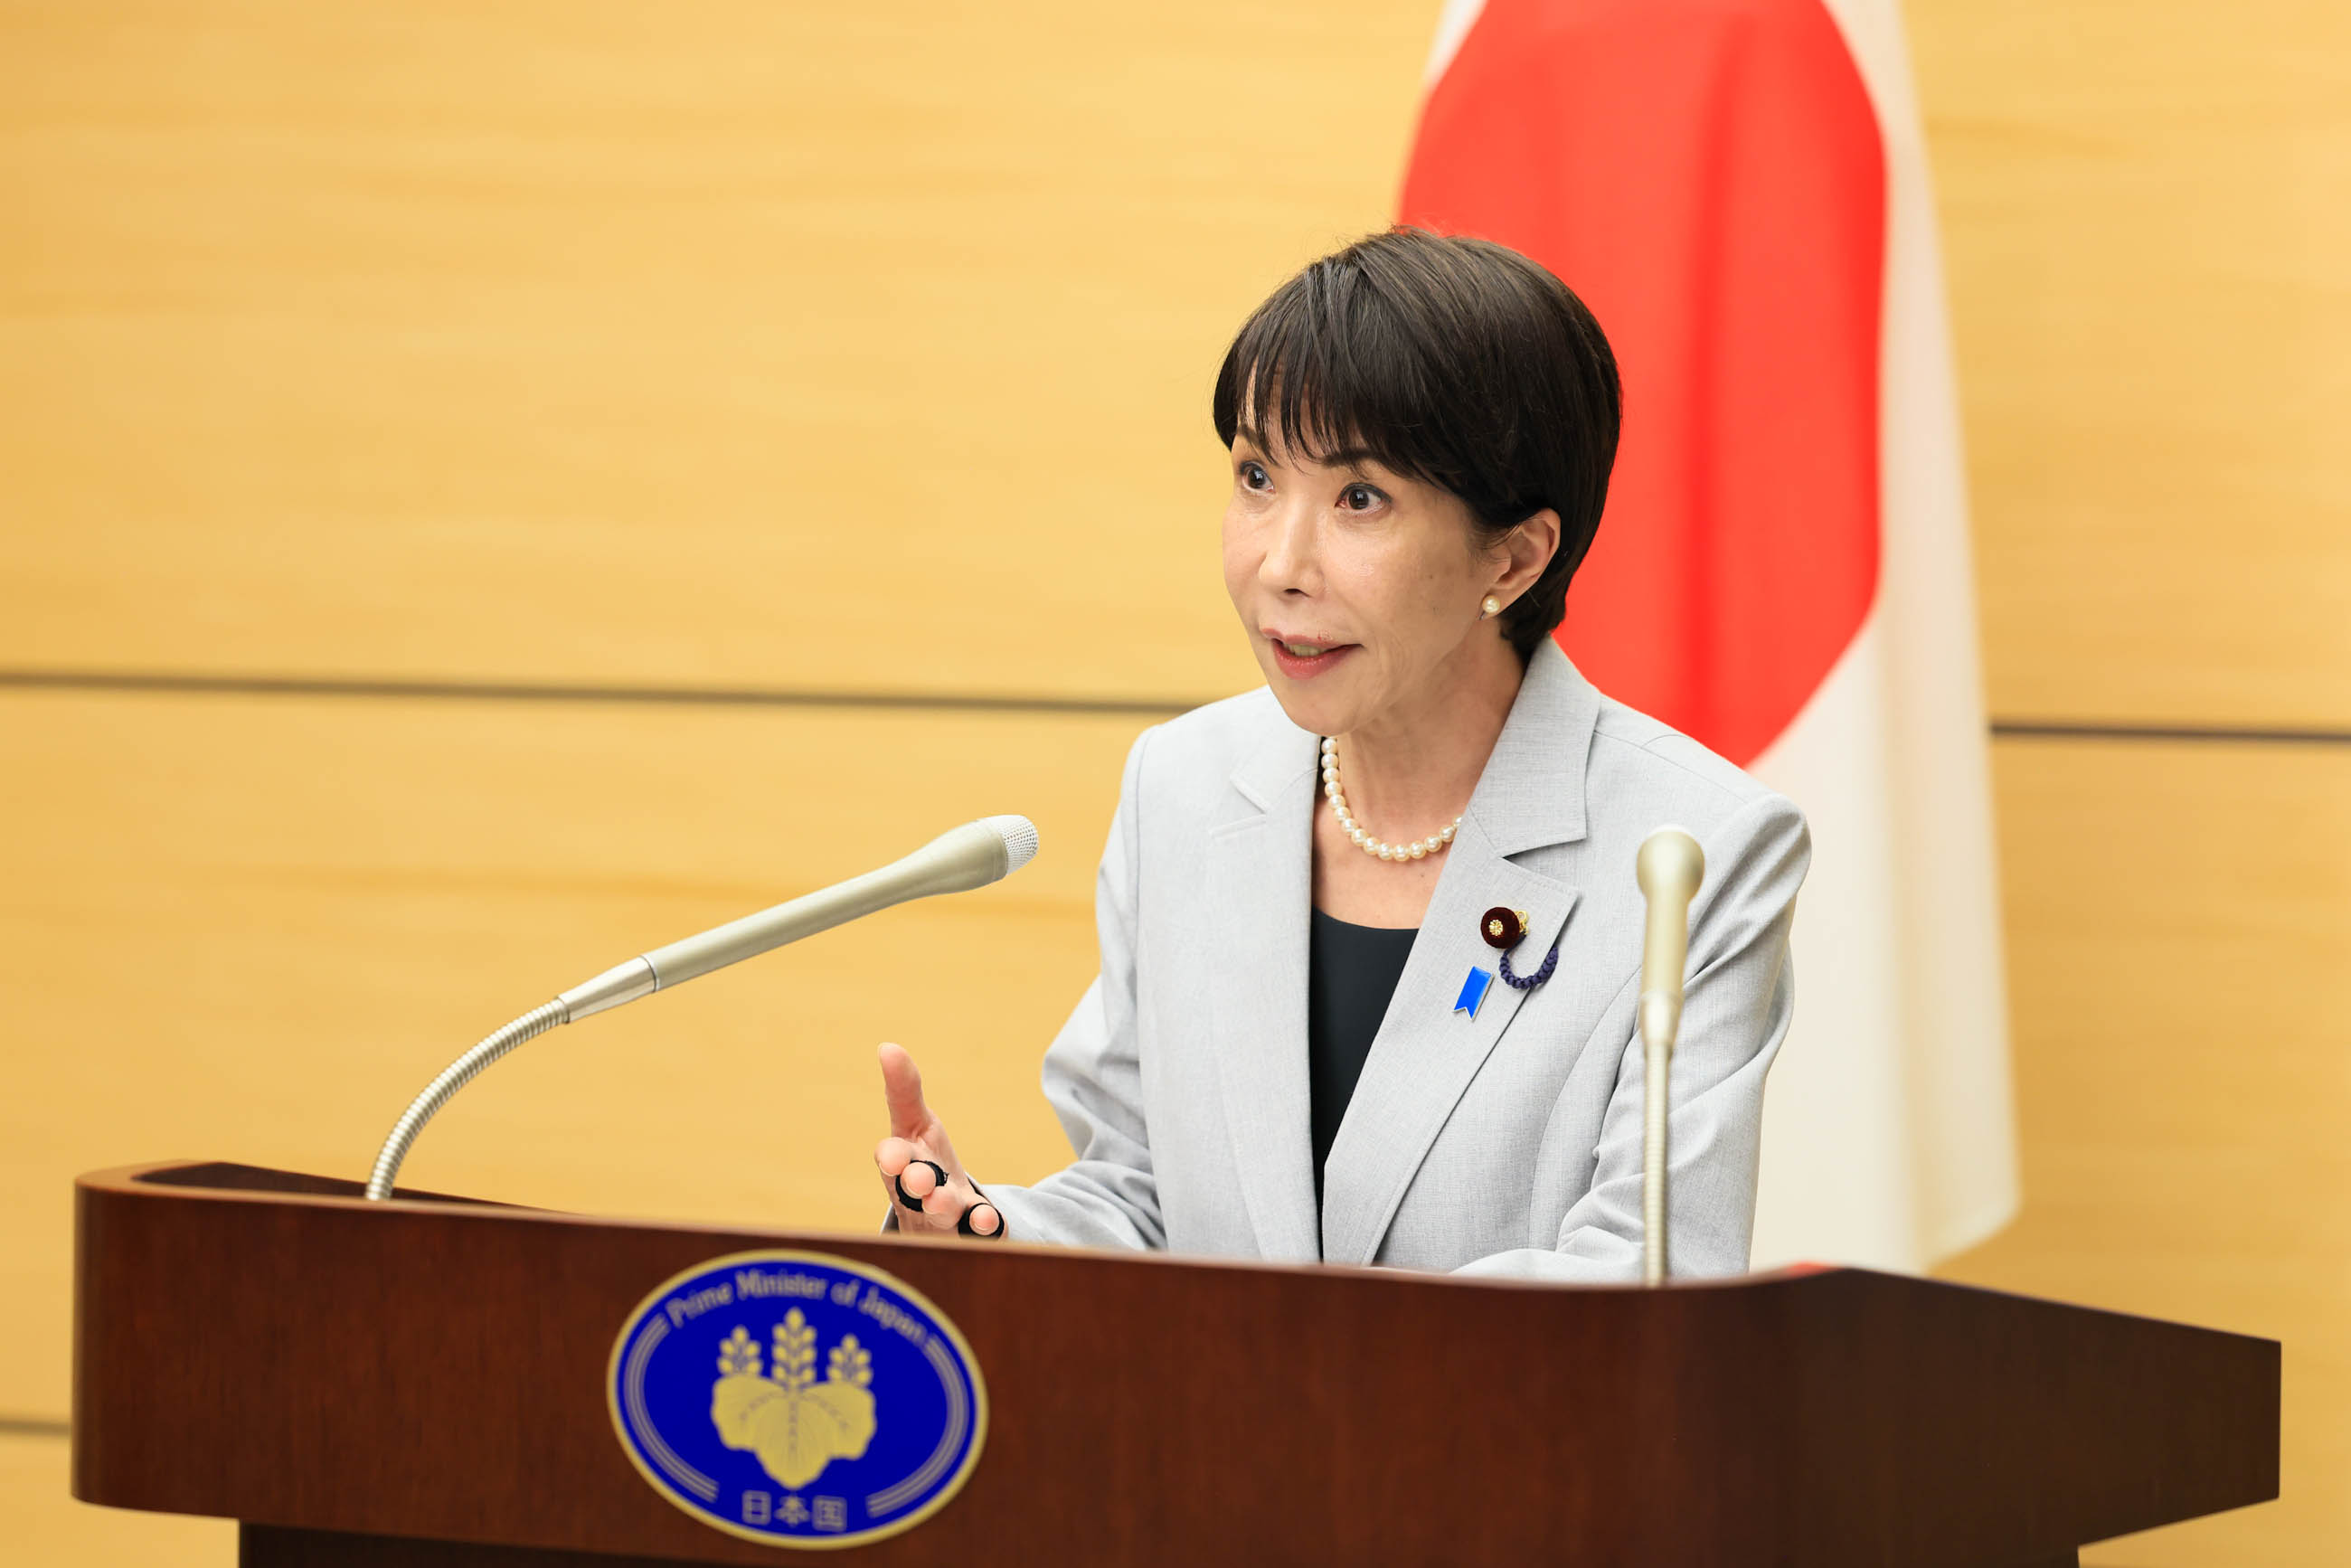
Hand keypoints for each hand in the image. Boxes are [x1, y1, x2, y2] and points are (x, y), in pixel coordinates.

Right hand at [873, 1042, 1002, 1238]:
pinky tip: (990, 1220)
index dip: (892, 1158)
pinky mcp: (970, 1231)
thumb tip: (887, 1047)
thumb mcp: (914, 1125)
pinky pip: (976, 1230)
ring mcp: (943, 1217)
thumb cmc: (922, 1163)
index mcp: (903, 1162)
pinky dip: (981, 1225)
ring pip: (940, 1214)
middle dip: (916, 1183)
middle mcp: (918, 1194)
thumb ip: (904, 1090)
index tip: (893, 1158)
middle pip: (914, 1190)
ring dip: (943, 1206)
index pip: (891, 1159)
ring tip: (946, 1201)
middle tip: (920, 1179)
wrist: (936, 1221)